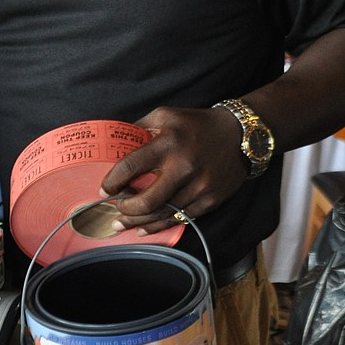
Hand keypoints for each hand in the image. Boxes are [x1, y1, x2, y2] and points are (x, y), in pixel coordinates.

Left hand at [100, 105, 247, 232]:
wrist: (240, 135)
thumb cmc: (197, 124)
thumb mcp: (165, 115)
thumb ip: (139, 129)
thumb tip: (113, 145)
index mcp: (168, 143)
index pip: (130, 167)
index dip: (112, 182)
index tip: (103, 190)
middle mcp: (183, 167)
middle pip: (146, 200)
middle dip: (125, 209)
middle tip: (114, 209)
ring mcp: (198, 187)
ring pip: (161, 215)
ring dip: (137, 222)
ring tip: (121, 224)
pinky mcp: (209, 201)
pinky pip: (179, 219)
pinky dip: (159, 226)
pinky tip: (144, 228)